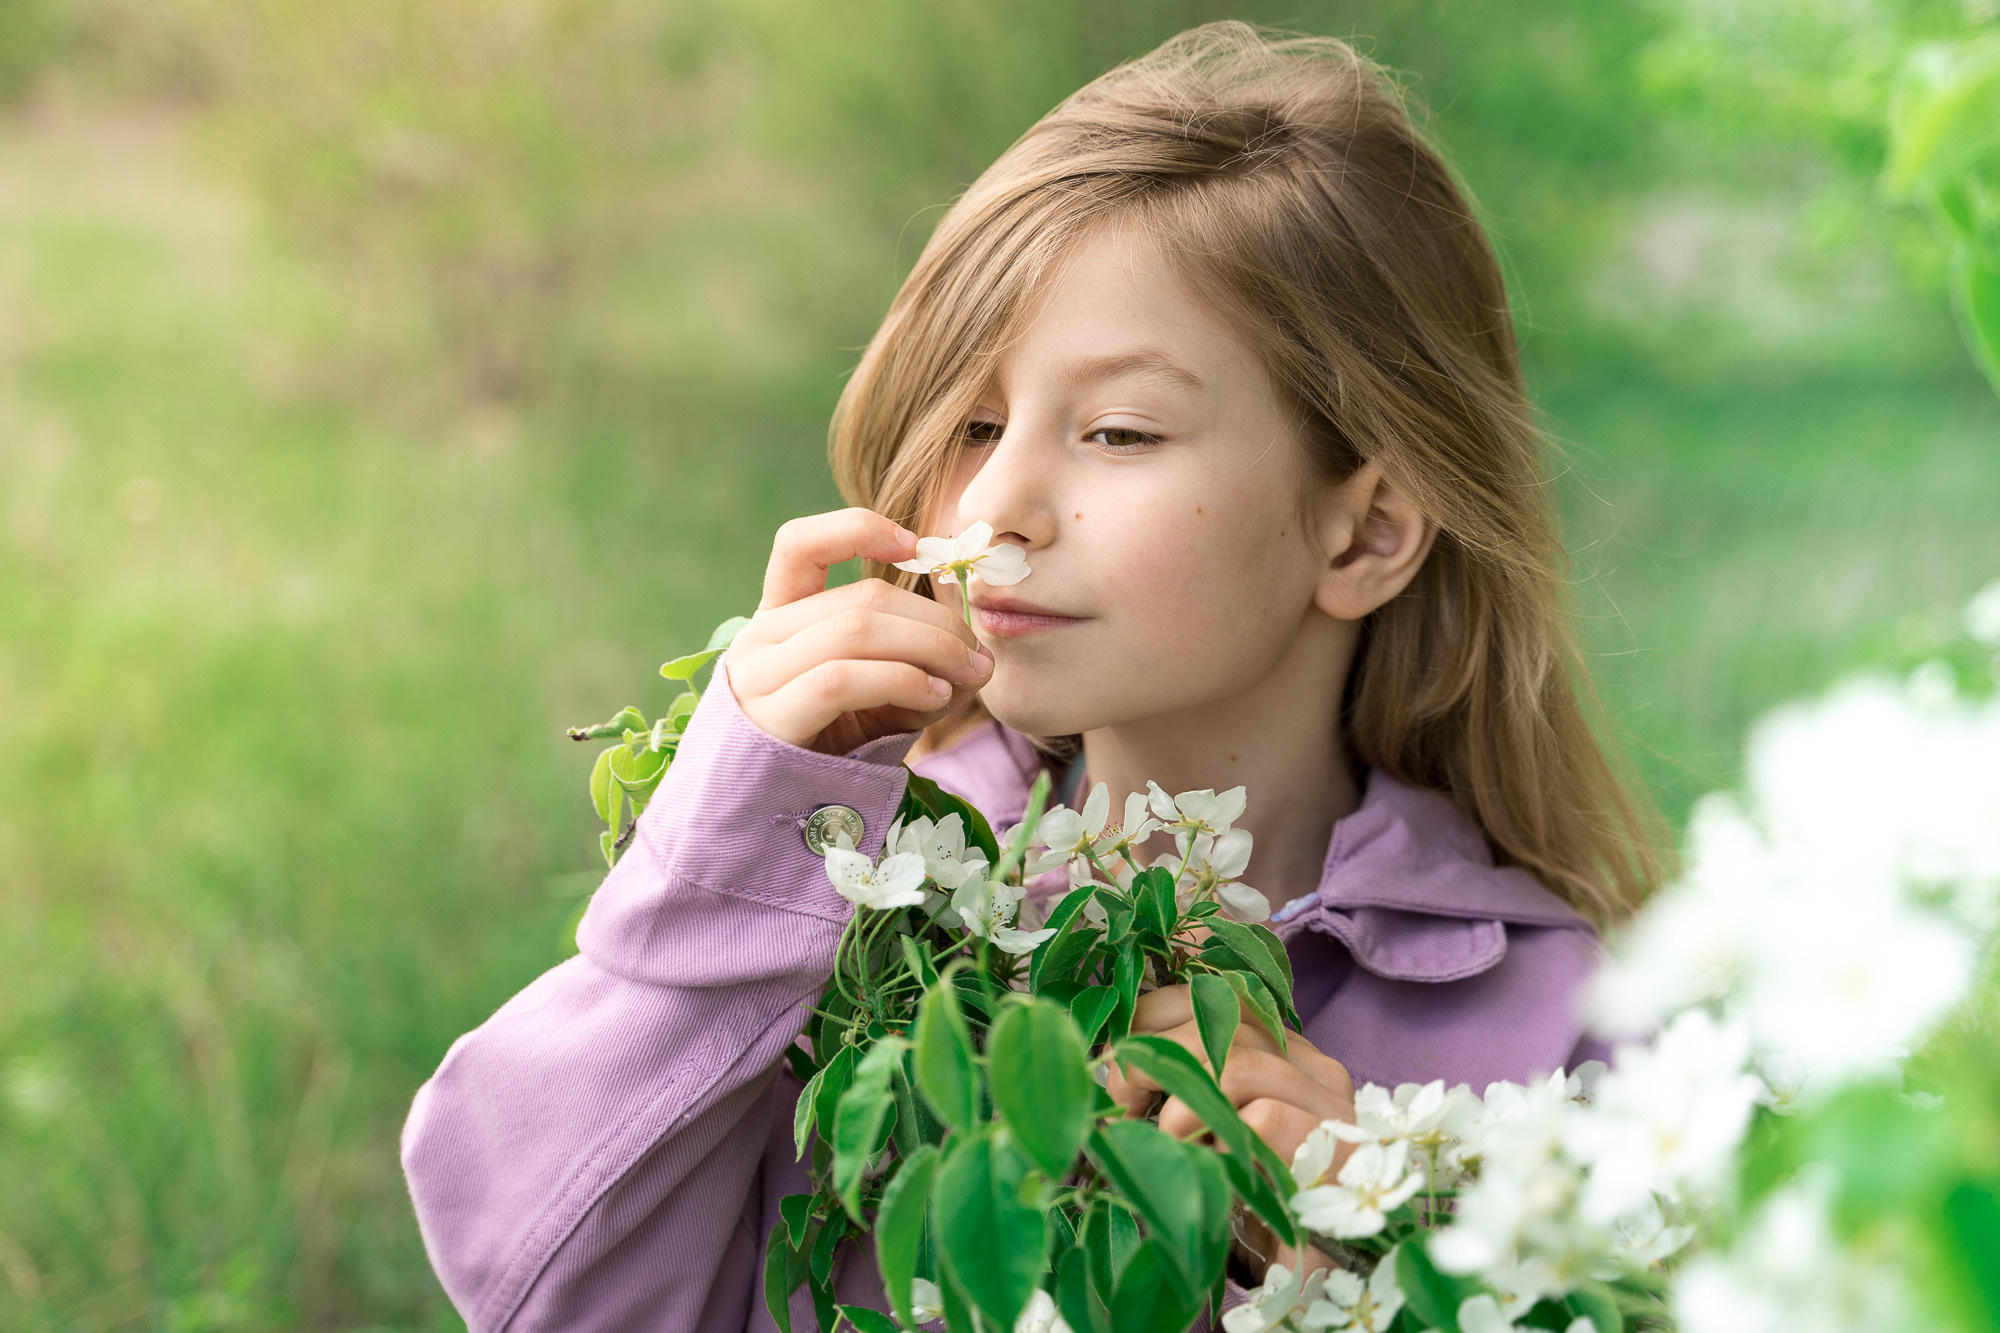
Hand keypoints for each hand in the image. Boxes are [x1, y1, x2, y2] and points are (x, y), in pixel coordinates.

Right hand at [729, 509, 994, 753]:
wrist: (763, 824)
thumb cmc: (826, 757)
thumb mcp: (873, 700)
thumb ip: (913, 665)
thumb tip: (976, 651)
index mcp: (778, 621)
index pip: (800, 546)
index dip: (858, 531)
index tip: (917, 547)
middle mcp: (760, 639)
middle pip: (861, 600)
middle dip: (935, 621)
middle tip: (979, 655)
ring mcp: (758, 677)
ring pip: (855, 630)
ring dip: (929, 647)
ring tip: (967, 676)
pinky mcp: (769, 718)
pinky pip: (842, 678)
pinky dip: (900, 678)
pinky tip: (933, 696)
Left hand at [1103, 983, 1354, 1283]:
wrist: (1315, 1275)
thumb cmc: (1252, 1202)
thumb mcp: (1211, 1130)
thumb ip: (1184, 1085)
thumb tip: (1113, 1059)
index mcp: (1284, 1049)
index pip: (1212, 994)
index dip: (1150, 1018)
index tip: (1114, 1064)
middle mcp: (1314, 1067)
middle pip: (1218, 1019)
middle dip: (1153, 1058)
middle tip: (1120, 1109)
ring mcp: (1332, 1107)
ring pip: (1236, 1063)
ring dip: (1177, 1106)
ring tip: (1162, 1144)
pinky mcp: (1336, 1149)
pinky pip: (1262, 1117)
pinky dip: (1217, 1142)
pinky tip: (1207, 1170)